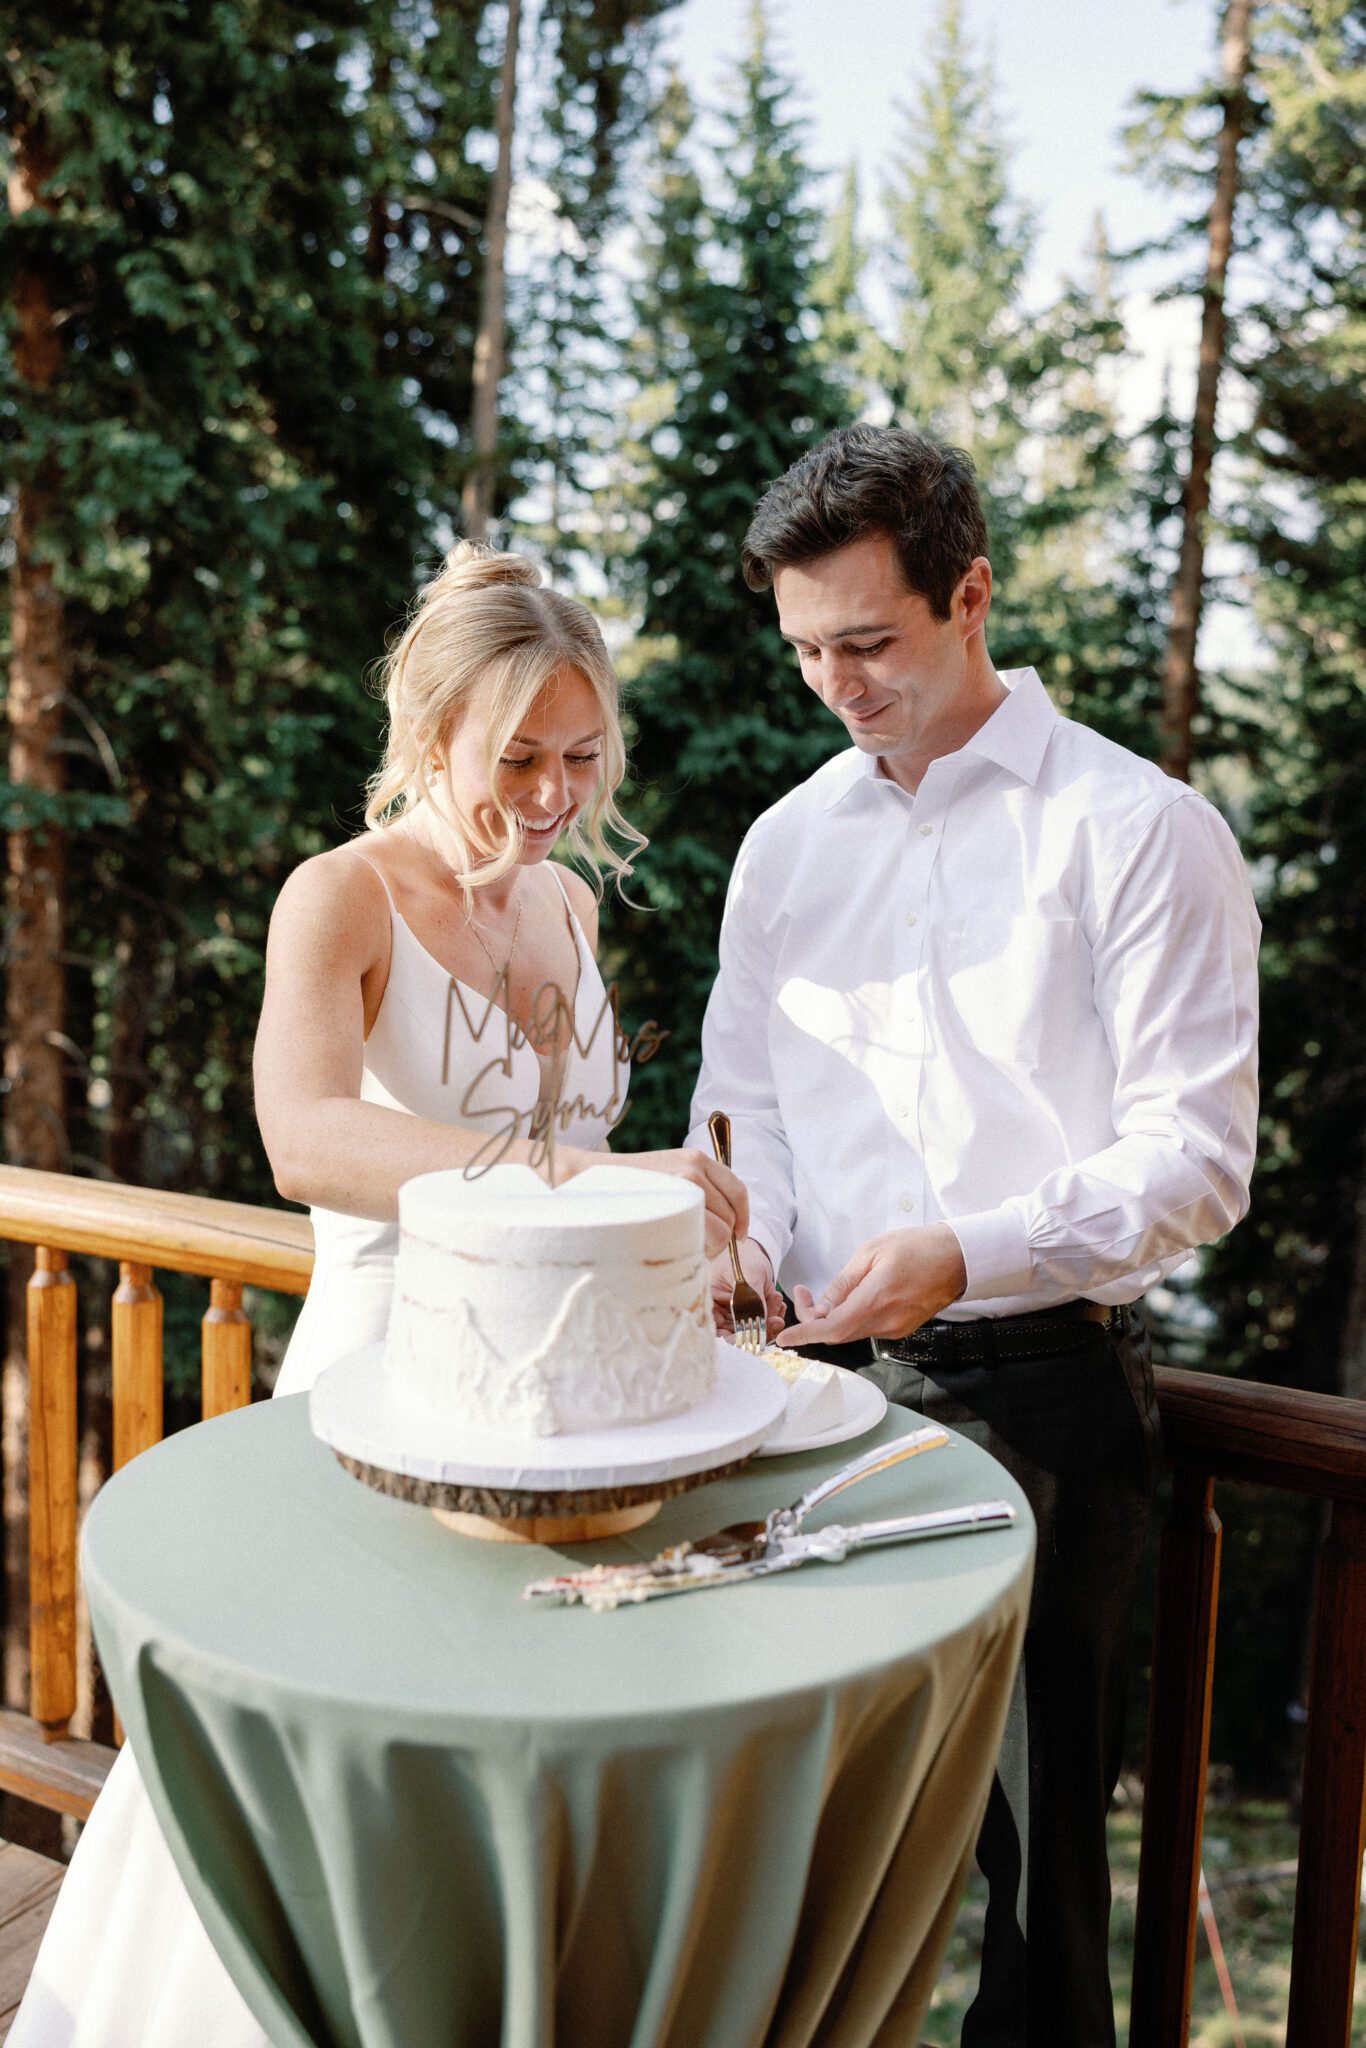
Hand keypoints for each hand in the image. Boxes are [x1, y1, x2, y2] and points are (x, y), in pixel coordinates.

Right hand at [611, 1148, 748, 1257]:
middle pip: (731, 1217)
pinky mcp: (672, 1210)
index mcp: (697, 1159)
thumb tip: (727, 1224)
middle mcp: (694, 1170)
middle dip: (721, 1237)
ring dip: (708, 1247)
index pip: (738, 1191)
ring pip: (720, 1233)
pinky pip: (704, 1241)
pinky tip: (677, 1248)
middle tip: (696, 1244)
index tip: (739, 1235)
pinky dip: (698, 1251)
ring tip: (680, 1244)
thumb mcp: (668, 1174)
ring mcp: (683, 1189)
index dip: (743, 1218)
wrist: (588, 1185)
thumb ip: (697, 1189)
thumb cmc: (629, 1188)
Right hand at [710, 1238, 784, 1340]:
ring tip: (776, 1299)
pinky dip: (773, 1315)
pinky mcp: (752, 1313)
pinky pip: (763, 1322)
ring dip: (768, 1320)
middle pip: (736, 1333)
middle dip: (757, 1330)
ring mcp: (737, 1313)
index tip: (747, 1337)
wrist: (756, 1250)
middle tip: (775, 1322)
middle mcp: (722, 1310)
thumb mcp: (748, 1276)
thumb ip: (752, 1300)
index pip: (715, 1326)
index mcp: (711, 1300)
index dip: (730, 1336)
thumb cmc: (744, 1256)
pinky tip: (778, 1301)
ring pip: (752, 1330)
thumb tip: (758, 1325)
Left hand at [772, 1223, 966, 1348]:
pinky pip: (867, 1329)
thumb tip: (822, 1306)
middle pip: (838, 1334)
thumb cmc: (916, 1247)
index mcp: (876, 1298)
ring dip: (832, 1319)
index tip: (784, 1338)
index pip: (832, 1328)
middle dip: (814, 1320)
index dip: (805, 1335)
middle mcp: (886, 1321)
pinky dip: (851, 1319)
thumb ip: (844, 1283)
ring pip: (852, 1332)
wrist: (956, 1259)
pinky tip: (852, 1299)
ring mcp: (896, 1328)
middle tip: (803, 1295)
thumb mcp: (871, 1252)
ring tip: (826, 1295)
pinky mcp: (902, 1329)